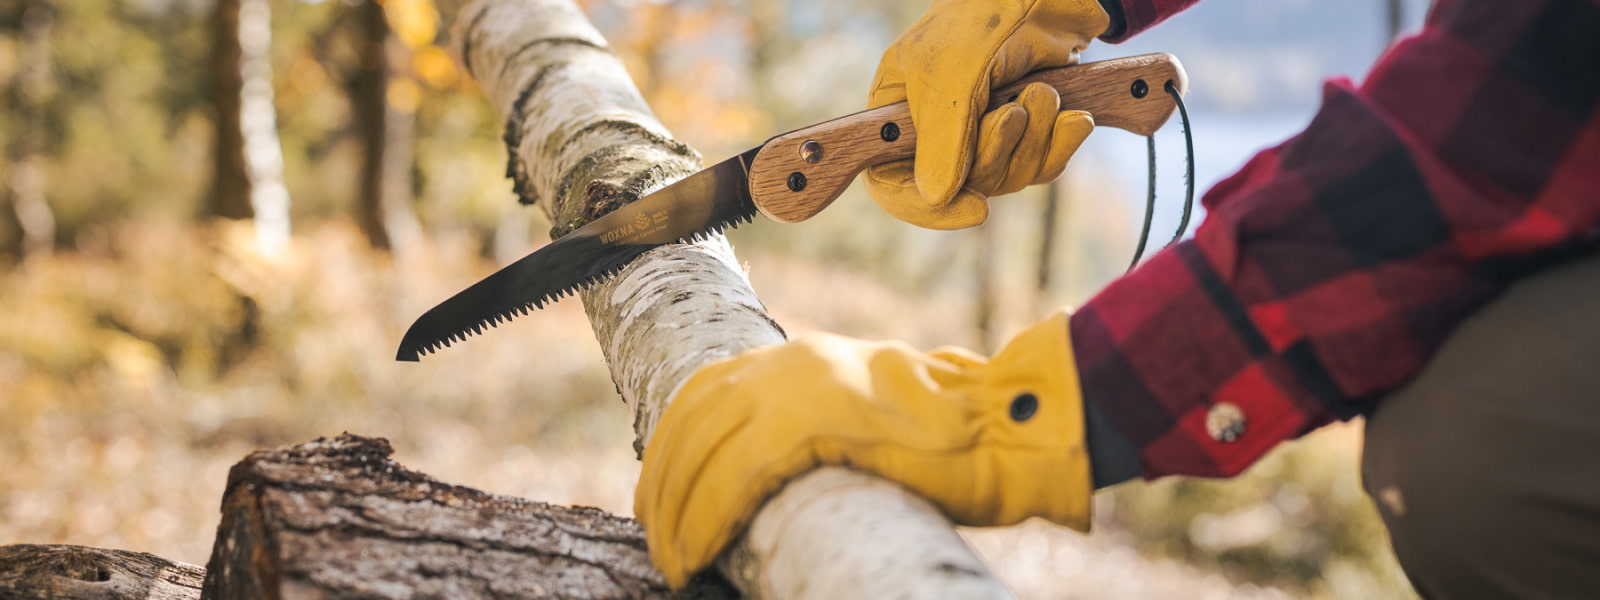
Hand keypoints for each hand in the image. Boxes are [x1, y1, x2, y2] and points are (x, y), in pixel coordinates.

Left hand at [634, 311, 1091, 586]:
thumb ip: (814, 428)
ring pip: (703, 452)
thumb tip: (766, 472)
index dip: (671, 447)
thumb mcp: (865, 418)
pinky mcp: (814, 424)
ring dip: (676, 514)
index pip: (705, 394)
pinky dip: (707, 519)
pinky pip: (736, 477)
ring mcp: (800, 388)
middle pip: (693, 422)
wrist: (1007, 428)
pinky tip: (697, 553)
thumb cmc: (953, 442)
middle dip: (663, 488)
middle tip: (656, 542)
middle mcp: (791, 362)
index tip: (657, 496)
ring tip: (673, 563)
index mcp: (800, 358)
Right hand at [865, 0, 1109, 229]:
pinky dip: (1060, 144)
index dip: (926, 207)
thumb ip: (943, 139)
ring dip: (1034, 139)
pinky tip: (1074, 116)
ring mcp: (980, 132)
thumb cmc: (987, 17)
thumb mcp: (954, 76)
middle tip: (1015, 112)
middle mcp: (934, 129)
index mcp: (896, 110)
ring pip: (1004, 179)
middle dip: (998, 152)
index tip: (976, 210)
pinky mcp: (1025, 132)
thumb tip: (935, 198)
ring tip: (1044, 91)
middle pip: (958, 186)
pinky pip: (1039, 167)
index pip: (889, 181)